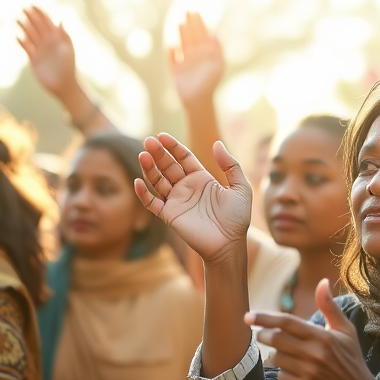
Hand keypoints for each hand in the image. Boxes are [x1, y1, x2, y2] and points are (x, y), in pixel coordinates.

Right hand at [17, 6, 78, 99]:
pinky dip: (22, 42)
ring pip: (30, 35)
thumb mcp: (67, 49)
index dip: (40, 13)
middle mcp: (47, 42)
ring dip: (24, 27)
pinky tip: (17, 37)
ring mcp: (40, 50)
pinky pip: (26, 48)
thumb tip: (60, 20)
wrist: (63, 84)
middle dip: (31, 17)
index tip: (32, 5)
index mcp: (56, 38)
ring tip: (17, 19)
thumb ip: (64, 34)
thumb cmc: (69, 66)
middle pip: (37, 26)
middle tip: (24, 8)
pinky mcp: (34, 59)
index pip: (47, 22)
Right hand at [135, 134, 251, 260]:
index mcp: (202, 179)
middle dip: (158, 154)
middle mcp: (186, 188)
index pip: (183, 158)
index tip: (162, 136)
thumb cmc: (237, 218)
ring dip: (149, 169)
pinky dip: (143, 194)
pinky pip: (152, 203)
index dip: (173, 146)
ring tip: (143, 155)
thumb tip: (216, 143)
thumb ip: (230, 165)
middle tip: (148, 142)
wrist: (229, 243)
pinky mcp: (169, 215)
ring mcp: (177, 201)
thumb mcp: (240, 187)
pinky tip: (138, 181)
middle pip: (168, 166)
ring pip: (158, 181)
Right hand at [168, 12, 224, 105]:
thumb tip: (214, 33)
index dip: (199, 23)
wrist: (200, 101)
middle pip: (192, 37)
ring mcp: (185, 63)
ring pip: (182, 45)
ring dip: (181, 35)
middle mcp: (195, 56)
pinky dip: (171, 54)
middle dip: (190, 24)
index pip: (201, 35)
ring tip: (180, 24)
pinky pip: (172, 60)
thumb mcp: (217, 64)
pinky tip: (172, 47)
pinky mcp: (176, 72)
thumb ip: (216, 49)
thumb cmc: (211, 83)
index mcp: (205, 54)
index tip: (195, 12)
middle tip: (188, 11)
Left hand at [249, 280, 379, 379]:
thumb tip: (323, 282)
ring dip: (273, 353)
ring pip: (276, 358)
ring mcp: (309, 372)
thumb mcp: (345, 330)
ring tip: (279, 351)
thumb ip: (329, 306)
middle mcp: (315, 353)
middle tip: (262, 334)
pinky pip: (282, 376)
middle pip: (276, 340)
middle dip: (263, 335)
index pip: (287, 323)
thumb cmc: (351, 357)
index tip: (248, 316)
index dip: (265, 318)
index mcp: (323, 336)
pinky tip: (290, 368)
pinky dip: (281, 370)